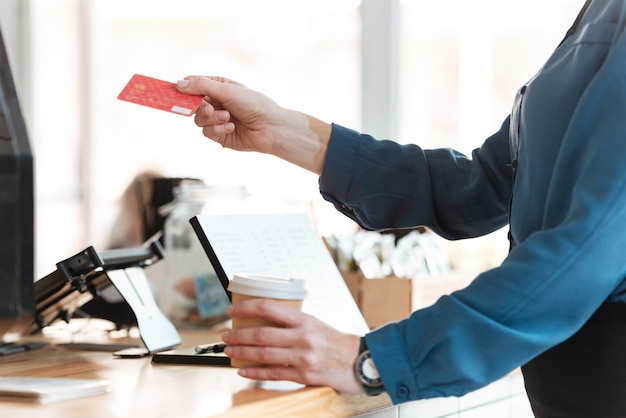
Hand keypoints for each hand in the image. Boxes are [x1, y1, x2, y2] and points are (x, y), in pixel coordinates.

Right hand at [177, 76, 331, 173]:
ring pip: (198, 121)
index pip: (192, 85)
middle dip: (200, 107)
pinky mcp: (220, 135)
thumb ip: (202, 87)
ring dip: (212, 120)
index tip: (172, 92)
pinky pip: (207, 133)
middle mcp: (216, 102)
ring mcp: (217, 120)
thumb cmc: (254, 104)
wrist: (272, 128)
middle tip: (209, 108)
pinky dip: (217, 130)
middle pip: (191, 105)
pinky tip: (232, 127)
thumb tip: (178, 84)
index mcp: (218, 87)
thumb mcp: (227, 91)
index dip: (182, 89)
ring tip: (228, 118)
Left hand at [221, 298, 364, 394]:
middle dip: (238, 334)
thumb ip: (292, 323)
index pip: (268, 308)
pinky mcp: (304, 376)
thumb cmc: (337, 342)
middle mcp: (303, 337)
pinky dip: (255, 372)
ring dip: (242, 352)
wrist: (361, 361)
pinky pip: (274, 373)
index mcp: (305, 319)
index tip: (232, 310)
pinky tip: (243, 370)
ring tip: (229, 350)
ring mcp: (303, 357)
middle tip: (225, 335)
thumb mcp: (316, 324)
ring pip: (264, 354)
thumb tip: (263, 321)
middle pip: (261, 334)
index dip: (246, 308)